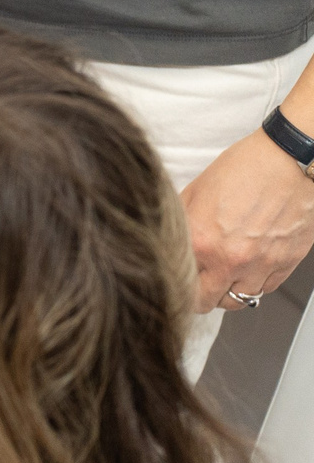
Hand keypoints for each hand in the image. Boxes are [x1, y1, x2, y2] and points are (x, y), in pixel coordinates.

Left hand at [182, 125, 313, 313]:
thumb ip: (181, 222)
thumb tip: (170, 240)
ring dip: (228, 292)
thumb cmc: (247, 167)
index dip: (176, 283)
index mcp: (201, 241)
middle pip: (206, 302)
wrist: (292, 159)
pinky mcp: (286, 262)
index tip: (178, 279)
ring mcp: (261, 264)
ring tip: (224, 276)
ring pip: (238, 300)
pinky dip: (256, 283)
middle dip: (199, 296)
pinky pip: (266, 288)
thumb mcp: (196, 190)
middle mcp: (230, 259)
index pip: (179, 284)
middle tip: (198, 284)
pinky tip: (249, 268)